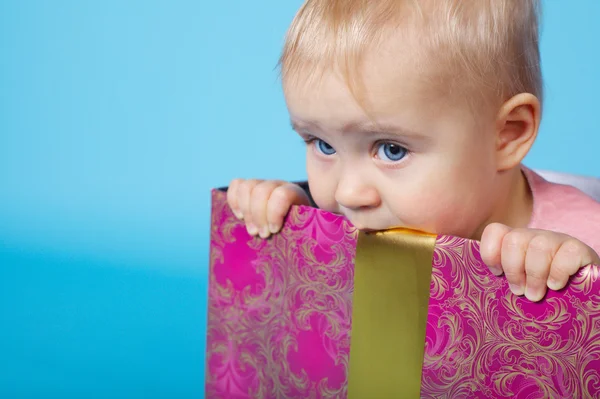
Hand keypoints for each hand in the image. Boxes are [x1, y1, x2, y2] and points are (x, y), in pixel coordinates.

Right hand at [226, 179, 310, 238]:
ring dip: (246, 210)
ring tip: (252, 230)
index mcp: (295, 195)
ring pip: (247, 187)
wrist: (295, 232)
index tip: (274, 231)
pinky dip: (234, 199)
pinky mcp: (249, 189)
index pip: (282, 194)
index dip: (274, 212)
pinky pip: (236, 184)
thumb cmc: (300, 238)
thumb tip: (311, 247)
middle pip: (261, 190)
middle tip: (262, 235)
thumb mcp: (307, 235)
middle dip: (258, 215)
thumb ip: (308, 236)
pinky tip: (239, 216)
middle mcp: (279, 186)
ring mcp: (263, 185)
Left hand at [480, 223, 599, 301]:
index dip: (490, 253)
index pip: (495, 231)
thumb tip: (478, 293)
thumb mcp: (519, 282)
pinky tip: (556, 286)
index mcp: (516, 242)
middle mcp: (534, 237)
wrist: (582, 289)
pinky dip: (558, 273)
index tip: (497, 274)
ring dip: (535, 276)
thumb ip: (503, 279)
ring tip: (536, 295)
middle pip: (514, 240)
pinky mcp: (579, 249)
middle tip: (519, 292)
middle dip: (514, 270)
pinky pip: (567, 254)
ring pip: (539, 246)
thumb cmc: (543, 289)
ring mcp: (557, 240)